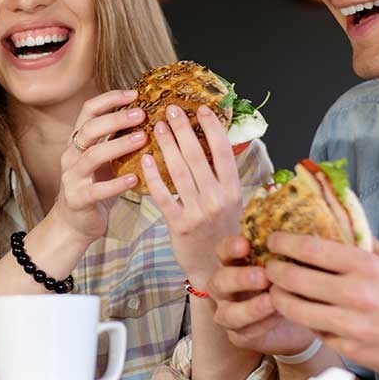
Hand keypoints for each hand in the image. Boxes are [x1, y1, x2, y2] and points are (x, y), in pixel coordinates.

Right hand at [51, 90, 146, 243]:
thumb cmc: (95, 187)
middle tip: (142, 114)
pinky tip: (135, 179)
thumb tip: (148, 117)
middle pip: (89, 129)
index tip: (134, 94)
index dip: (109, 99)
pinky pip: (97, 190)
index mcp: (78, 142)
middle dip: (116, 118)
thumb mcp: (105, 160)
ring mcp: (72, 177)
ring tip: (143, 139)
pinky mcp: (78, 199)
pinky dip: (117, 184)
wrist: (75, 224)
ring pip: (93, 156)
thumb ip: (117, 140)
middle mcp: (71, 155)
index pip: (88, 110)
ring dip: (119, 145)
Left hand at [141, 105, 240, 286]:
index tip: (202, 109)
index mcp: (233, 190)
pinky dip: (153, 176)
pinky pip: (164, 195)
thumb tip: (218, 143)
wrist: (215, 271)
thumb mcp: (232, 204)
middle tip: (171, 108)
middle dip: (184, 130)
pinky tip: (145, 159)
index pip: (224, 152)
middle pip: (198, 156)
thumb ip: (224, 177)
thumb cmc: (222, 233)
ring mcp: (198, 212)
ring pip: (179, 171)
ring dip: (168, 146)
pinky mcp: (179, 224)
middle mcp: (218, 198)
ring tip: (157, 126)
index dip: (213, 128)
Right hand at [208, 235, 316, 355]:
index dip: (230, 247)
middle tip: (263, 275)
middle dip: (239, 278)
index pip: (222, 251)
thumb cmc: (292, 281)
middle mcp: (225, 288)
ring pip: (227, 313)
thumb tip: (307, 231)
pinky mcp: (238, 335)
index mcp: (233, 264)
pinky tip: (279, 317)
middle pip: (219, 281)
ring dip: (249, 307)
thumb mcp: (291, 263)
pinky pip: (243, 332)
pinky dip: (261, 325)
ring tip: (272, 301)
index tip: (245, 244)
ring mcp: (228, 312)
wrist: (300, 316)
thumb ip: (290, 249)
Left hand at [264, 233, 378, 377]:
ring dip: (279, 297)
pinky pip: (314, 331)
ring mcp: (350, 325)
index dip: (284, 242)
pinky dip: (305, 320)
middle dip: (274, 270)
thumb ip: (364, 244)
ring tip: (277, 290)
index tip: (273, 240)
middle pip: (294, 278)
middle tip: (269, 267)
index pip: (310, 249)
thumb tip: (337, 224)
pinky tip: (304, 312)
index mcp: (366, 267)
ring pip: (295, 309)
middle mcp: (355, 294)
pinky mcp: (350, 349)